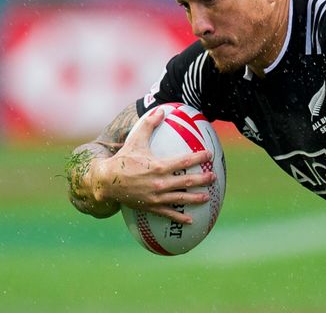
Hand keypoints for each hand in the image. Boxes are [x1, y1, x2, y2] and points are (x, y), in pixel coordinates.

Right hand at [93, 108, 214, 223]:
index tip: (209, 154)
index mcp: (158, 166)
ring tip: (207, 197)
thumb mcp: (136, 140)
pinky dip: (180, 218)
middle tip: (213, 177)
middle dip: (202, 179)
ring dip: (196, 198)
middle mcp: (159, 182)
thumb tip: (160, 110)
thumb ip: (149, 125)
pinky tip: (191, 221)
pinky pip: (168, 213)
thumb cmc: (123, 159)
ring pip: (180, 198)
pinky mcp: (151, 206)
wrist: (106, 181)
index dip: (199, 157)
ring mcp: (156, 196)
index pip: (184, 161)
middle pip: (187, 181)